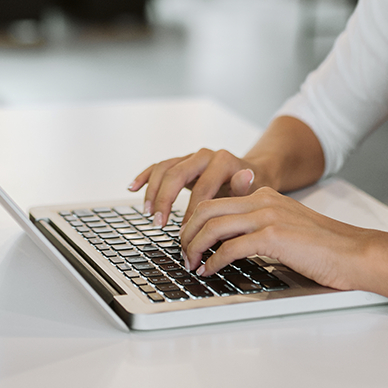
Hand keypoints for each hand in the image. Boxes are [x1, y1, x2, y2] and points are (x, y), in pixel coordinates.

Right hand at [127, 148, 259, 226]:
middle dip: (165, 200)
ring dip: (153, 191)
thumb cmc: (252, 187)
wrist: (251, 172)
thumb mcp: (253, 190)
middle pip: (176, 174)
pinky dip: (145, 176)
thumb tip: (245, 176)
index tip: (186, 232)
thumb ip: (245, 187)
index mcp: (222, 161)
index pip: (201, 189)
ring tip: (149, 213)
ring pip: (164, 169)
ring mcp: (191, 157)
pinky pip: (158, 166)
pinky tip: (133, 187)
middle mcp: (204, 155)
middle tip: (159, 223)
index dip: (191, 213)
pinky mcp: (181, 161)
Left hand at [179, 186, 376, 290]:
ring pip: (213, 226)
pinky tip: (210, 271)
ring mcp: (268, 216)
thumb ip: (259, 227)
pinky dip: (214, 260)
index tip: (188, 240)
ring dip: (195, 247)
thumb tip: (229, 244)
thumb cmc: (323, 247)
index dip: (194, 221)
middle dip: (187, 232)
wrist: (353, 252)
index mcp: (264, 195)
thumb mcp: (286, 226)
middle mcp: (263, 201)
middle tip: (182, 253)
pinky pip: (230, 247)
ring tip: (191, 264)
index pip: (215, 201)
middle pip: (206, 209)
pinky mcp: (273, 236)